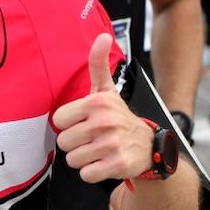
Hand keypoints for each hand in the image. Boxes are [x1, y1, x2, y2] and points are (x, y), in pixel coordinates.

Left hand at [51, 33, 151, 183]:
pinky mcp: (117, 165)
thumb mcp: (107, 90)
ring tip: (99, 150)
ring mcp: (112, 144)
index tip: (85, 123)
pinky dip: (93, 172)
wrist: (150, 147)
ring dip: (84, 159)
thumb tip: (102, 35)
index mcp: (97, 103)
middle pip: (63, 142)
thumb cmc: (118, 117)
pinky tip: (105, 163)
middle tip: (93, 139)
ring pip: (72, 159)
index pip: (59, 120)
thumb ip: (98, 64)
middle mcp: (104, 122)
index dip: (70, 124)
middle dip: (76, 144)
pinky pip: (86, 174)